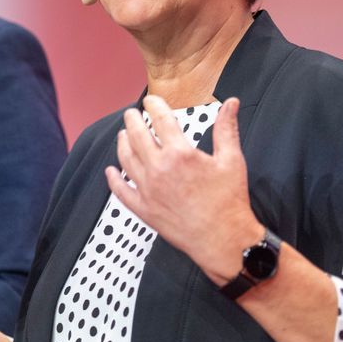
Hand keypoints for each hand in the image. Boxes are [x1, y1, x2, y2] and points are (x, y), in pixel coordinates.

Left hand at [105, 95, 263, 284]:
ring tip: (123, 135)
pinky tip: (110, 172)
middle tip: (131, 114)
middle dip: (132, 121)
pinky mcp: (144, 209)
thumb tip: (231, 103)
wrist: (223, 240)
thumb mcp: (232, 160)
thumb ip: (226, 128)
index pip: (161, 120)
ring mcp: (148, 190)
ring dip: (122, 144)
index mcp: (180, 154)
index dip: (154, 106)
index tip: (150, 100)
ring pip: (125, 160)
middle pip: (137, 136)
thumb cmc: (229, 202)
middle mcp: (159, 169)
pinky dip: (113, 180)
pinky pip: (121, 192)